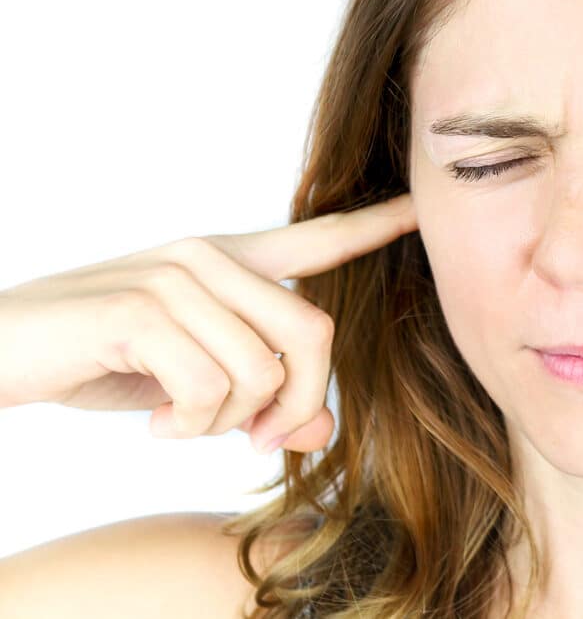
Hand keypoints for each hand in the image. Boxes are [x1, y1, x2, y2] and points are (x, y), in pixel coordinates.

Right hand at [0, 193, 417, 454]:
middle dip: (295, 404)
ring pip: (263, 372)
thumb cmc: (100, 362)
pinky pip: (212, 390)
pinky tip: (156, 421)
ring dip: (225, 423)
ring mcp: (177, 278)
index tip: (420, 207)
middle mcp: (210, 258)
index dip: (374, 225)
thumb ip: (262, 399)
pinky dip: (190, 426)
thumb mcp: (194, 385)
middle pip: (314, 334)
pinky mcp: (142, 312)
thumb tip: (324, 432)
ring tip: (179, 419)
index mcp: (227, 262)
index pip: (316, 238)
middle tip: (250, 437)